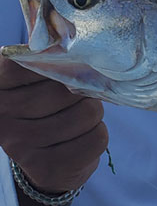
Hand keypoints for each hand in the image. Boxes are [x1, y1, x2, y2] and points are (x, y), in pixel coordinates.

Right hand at [0, 59, 107, 198]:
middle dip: (81, 92)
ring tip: (77, 119)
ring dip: (92, 115)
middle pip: (65, 89)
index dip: (56, 63)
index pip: (29, 62)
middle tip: (72, 100)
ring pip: (87, 113)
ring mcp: (22, 145)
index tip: (60, 72)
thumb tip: (70, 38)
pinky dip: (97, 135)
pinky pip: (97, 138)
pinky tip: (80, 138)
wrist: (41, 164)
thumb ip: (42, 61)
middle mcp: (2, 117)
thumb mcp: (30, 83)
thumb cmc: (40, 111)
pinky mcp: (48, 167)